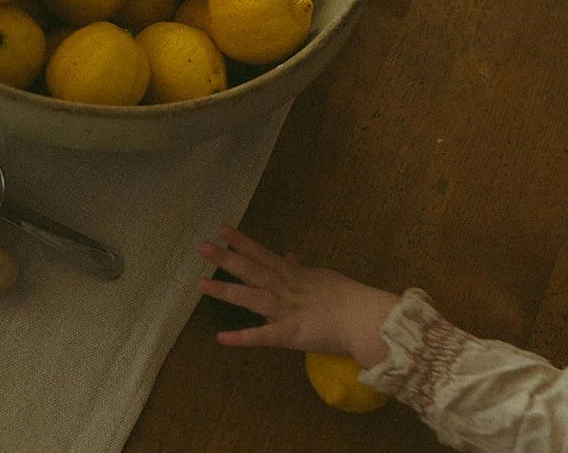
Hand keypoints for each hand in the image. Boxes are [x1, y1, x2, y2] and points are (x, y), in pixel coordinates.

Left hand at [196, 225, 398, 367]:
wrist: (366, 318)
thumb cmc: (350, 299)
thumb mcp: (323, 276)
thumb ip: (302, 268)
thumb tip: (290, 255)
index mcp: (295, 275)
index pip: (263, 255)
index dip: (242, 242)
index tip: (223, 229)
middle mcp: (286, 288)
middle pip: (252, 270)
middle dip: (226, 258)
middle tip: (202, 246)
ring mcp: (286, 310)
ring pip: (251, 297)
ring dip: (225, 291)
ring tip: (200, 284)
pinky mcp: (290, 333)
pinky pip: (263, 336)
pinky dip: (242, 338)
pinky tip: (221, 338)